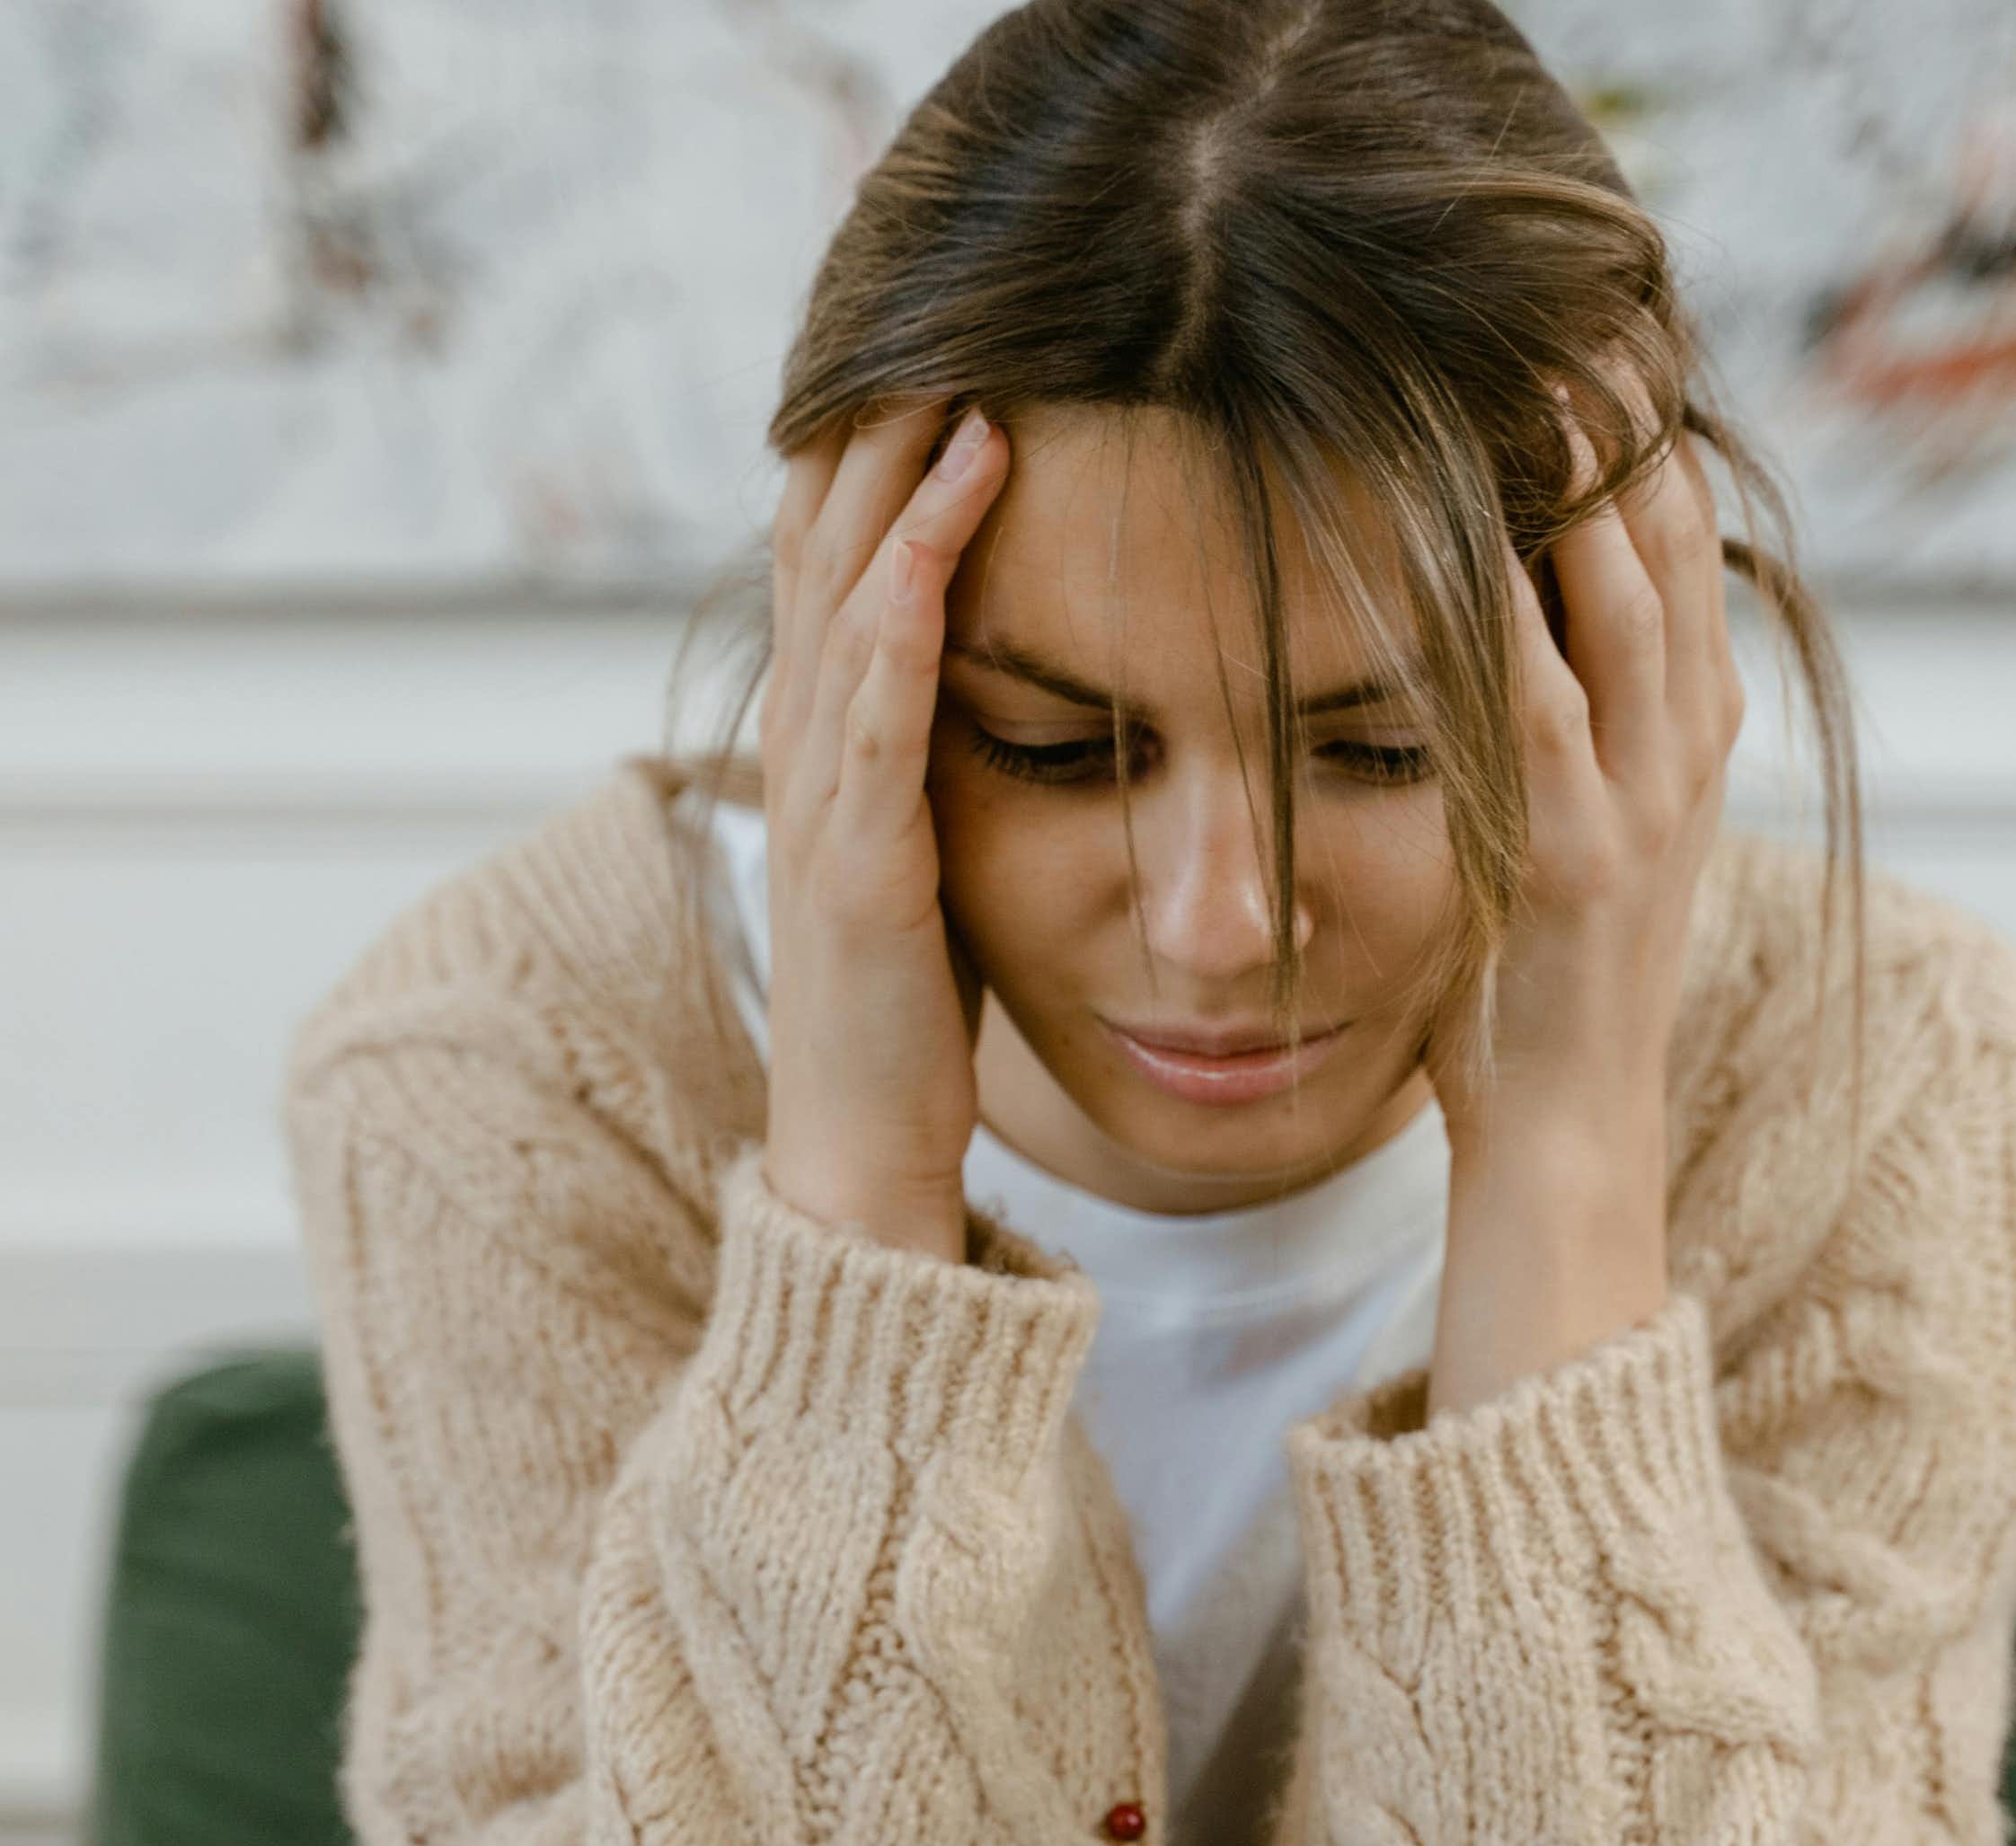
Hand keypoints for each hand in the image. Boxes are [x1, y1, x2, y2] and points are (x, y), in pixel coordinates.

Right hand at [755, 396, 1011, 1259]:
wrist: (864, 1153)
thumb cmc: (907, 1013)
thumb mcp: (920, 857)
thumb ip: (927, 763)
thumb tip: (977, 685)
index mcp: (828, 745)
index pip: (837, 556)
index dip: (872, 442)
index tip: (940, 338)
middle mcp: (807, 748)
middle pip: (827, 538)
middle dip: (878, 414)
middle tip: (941, 293)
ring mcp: (822, 795)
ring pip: (848, 588)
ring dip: (899, 465)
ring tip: (957, 350)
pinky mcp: (862, 854)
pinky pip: (879, 695)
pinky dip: (914, 589)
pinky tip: (957, 505)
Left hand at [1425, 380, 1744, 1176]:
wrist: (1571, 1130)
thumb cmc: (1546, 985)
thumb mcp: (1593, 838)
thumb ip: (1589, 738)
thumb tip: (1537, 634)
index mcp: (1692, 741)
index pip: (1686, 555)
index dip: (1651, 442)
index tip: (1600, 344)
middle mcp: (1686, 756)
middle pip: (1673, 547)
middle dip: (1627, 425)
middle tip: (1570, 311)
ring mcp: (1641, 806)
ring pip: (1630, 604)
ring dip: (1587, 484)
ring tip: (1538, 371)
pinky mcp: (1572, 858)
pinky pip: (1543, 708)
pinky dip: (1509, 615)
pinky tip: (1472, 534)